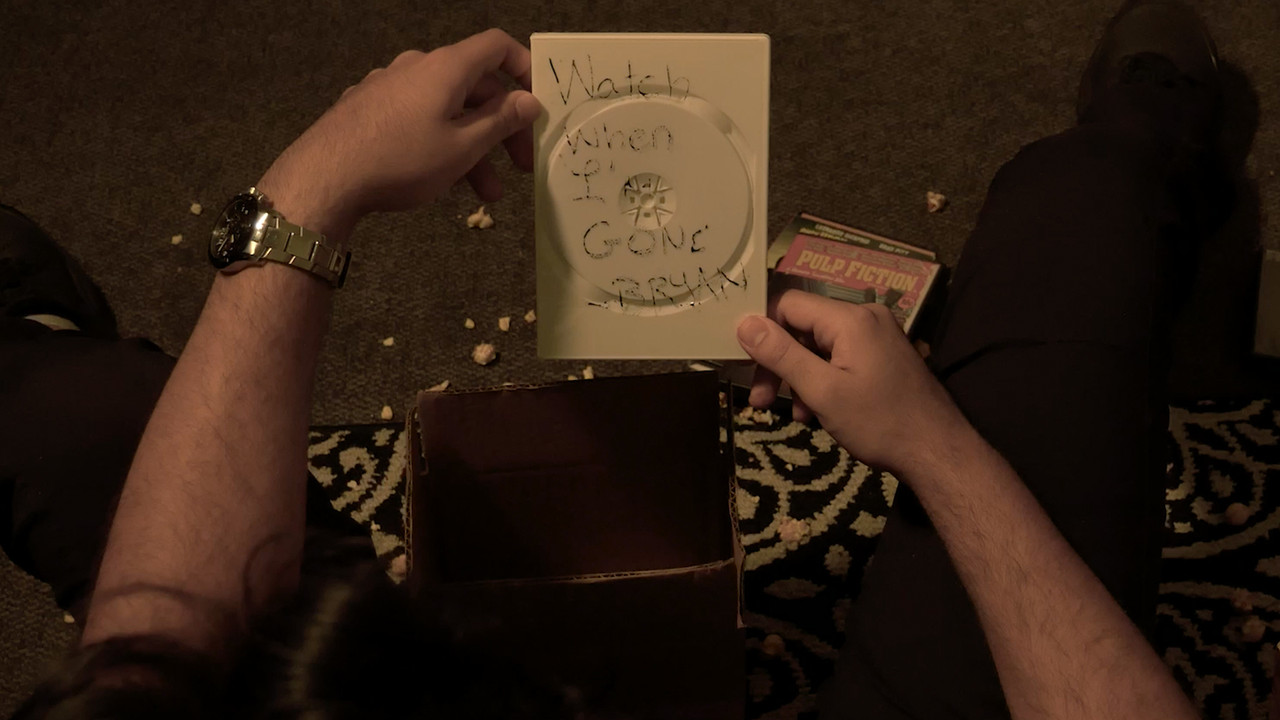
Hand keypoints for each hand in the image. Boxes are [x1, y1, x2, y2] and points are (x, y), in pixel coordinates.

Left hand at [256, 28, 542, 238]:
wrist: (325, 177)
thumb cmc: (402, 160)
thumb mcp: (463, 147)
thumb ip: (500, 121)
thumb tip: (530, 101)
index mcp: (446, 67)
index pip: (497, 47)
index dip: (524, 68)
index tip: (538, 104)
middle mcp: (418, 67)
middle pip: (474, 86)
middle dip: (502, 127)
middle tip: (519, 166)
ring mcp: (389, 86)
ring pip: (446, 109)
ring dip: (472, 147)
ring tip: (485, 194)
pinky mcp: (367, 108)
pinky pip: (417, 118)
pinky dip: (439, 142)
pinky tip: (439, 178)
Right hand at [737, 290, 971, 477]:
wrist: (937, 451)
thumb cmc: (879, 422)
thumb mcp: (822, 391)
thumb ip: (781, 355)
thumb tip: (744, 323)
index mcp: (850, 319)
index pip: (789, 304)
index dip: (762, 330)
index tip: (745, 365)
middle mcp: (865, 318)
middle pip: (803, 326)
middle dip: (778, 363)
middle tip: (759, 401)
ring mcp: (877, 336)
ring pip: (819, 346)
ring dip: (799, 377)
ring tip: (794, 414)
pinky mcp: (883, 356)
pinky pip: (839, 358)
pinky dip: (822, 381)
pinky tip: (816, 413)